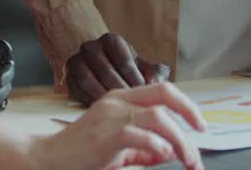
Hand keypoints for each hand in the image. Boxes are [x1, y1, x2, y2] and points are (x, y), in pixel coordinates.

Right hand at [32, 83, 206, 169]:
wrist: (49, 159)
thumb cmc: (81, 154)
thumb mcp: (119, 148)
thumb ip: (144, 148)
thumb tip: (170, 150)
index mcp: (120, 99)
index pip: (161, 90)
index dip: (186, 105)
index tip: (199, 126)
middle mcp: (116, 101)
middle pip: (164, 94)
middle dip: (190, 112)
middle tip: (202, 135)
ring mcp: (110, 116)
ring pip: (158, 117)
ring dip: (180, 140)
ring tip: (187, 159)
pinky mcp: (105, 134)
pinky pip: (138, 133)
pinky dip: (157, 144)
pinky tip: (163, 154)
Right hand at [66, 33, 169, 104]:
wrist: (100, 69)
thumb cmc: (126, 70)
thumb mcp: (142, 67)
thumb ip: (154, 73)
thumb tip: (157, 83)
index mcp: (111, 40)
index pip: (124, 60)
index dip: (135, 80)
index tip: (143, 94)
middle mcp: (90, 47)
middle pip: (105, 71)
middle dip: (121, 90)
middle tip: (132, 105)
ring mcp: (76, 61)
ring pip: (88, 80)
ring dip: (104, 96)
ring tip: (117, 108)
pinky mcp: (67, 77)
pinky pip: (77, 90)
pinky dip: (90, 100)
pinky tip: (103, 108)